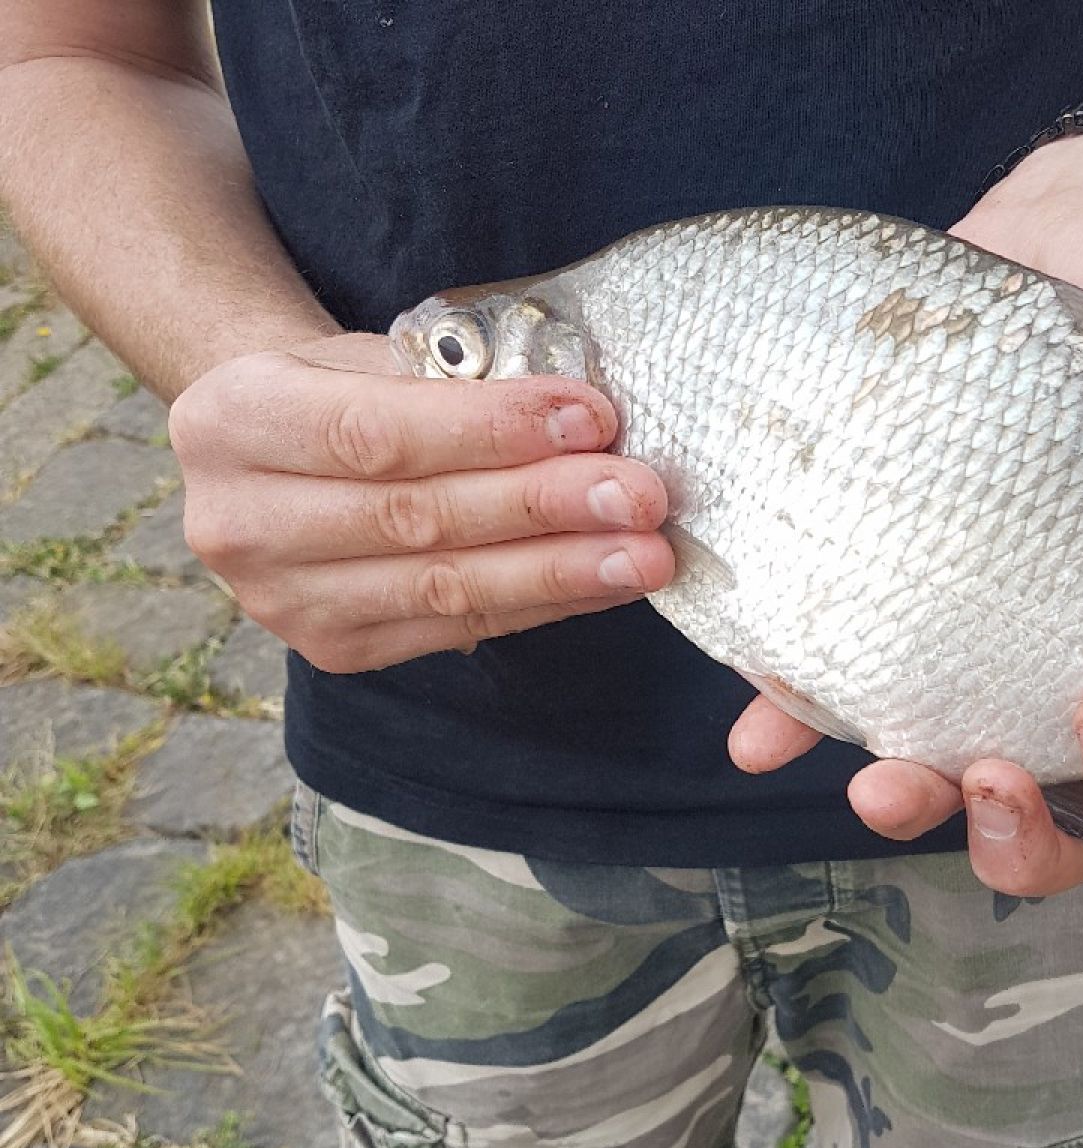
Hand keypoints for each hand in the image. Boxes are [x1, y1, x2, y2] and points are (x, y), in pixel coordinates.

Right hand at [169, 332, 673, 672]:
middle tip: (639, 495)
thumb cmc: (342, 390)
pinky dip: (542, 603)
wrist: (272, 456)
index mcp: (232, 423)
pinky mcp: (334, 649)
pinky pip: (458, 626)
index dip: (493, 431)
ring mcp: (282, 601)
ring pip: (444, 587)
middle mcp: (238, 523)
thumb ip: (454, 386)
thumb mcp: (370, 357)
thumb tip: (587, 425)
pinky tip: (605, 581)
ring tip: (644, 554)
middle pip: (417, 518)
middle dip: (543, 507)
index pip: (378, 434)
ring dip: (559, 571)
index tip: (592, 419)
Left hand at [730, 135, 1082, 894]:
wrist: (1080, 241)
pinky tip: (761, 731)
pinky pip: (837, 679)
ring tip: (876, 781)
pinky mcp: (894, 589)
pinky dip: (795, 720)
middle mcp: (1077, 674)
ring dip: (913, 806)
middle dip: (1020, 838)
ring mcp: (979, 643)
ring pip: (949, 777)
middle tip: (984, 775)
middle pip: (1066, 825)